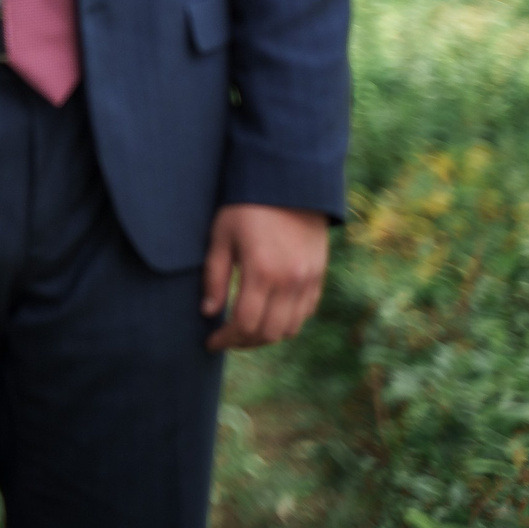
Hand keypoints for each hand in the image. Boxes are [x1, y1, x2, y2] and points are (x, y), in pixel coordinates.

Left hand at [202, 203, 329, 350]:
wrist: (289, 184)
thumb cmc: (246, 206)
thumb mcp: (221, 236)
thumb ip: (215, 277)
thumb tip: (209, 313)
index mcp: (262, 271)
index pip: (245, 323)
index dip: (226, 339)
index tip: (211, 343)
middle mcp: (290, 281)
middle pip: (269, 333)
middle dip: (243, 342)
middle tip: (225, 340)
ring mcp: (309, 280)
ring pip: (290, 328)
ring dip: (266, 336)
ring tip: (244, 332)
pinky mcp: (319, 276)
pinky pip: (305, 313)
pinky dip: (287, 322)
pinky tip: (268, 316)